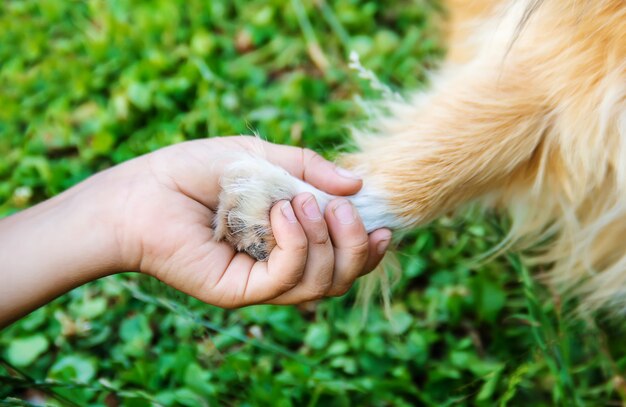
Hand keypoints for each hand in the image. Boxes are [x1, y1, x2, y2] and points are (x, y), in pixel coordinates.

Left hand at [109, 137, 390, 306]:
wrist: (144, 190)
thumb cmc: (197, 170)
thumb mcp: (262, 156)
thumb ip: (308, 169)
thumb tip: (358, 184)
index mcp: (289, 238)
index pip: (341, 258)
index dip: (368, 247)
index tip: (384, 224)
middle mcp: (279, 265)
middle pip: (339, 279)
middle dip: (354, 246)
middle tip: (343, 209)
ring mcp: (260, 282)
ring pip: (320, 285)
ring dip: (324, 241)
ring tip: (300, 203)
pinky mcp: (240, 291)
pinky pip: (286, 280)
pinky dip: (295, 245)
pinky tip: (280, 213)